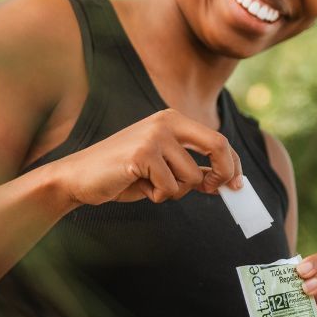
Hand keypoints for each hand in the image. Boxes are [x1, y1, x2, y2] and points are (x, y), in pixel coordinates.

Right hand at [57, 108, 242, 205]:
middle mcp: (166, 122)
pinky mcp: (142, 154)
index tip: (237, 184)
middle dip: (225, 172)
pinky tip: (138, 185)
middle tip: (215, 189)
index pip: (218, 139)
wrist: (79, 177)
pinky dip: (157, 195)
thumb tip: (226, 181)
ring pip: (191, 177)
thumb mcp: (164, 168)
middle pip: (218, 145)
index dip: (233, 163)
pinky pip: (169, 187)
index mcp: (173, 120)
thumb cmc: (123, 173)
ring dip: (174, 191)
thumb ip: (192, 169)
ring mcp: (155, 136)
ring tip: (150, 184)